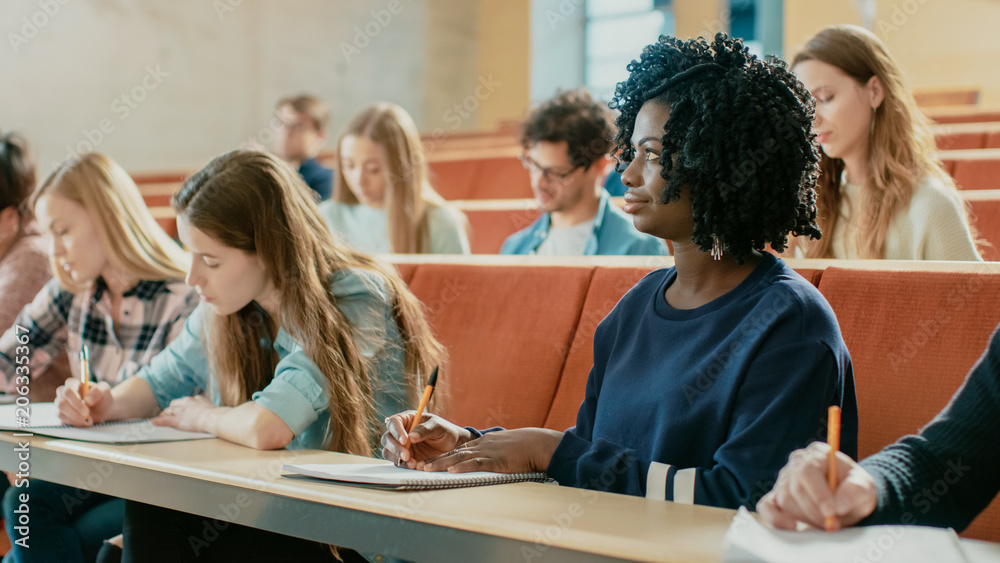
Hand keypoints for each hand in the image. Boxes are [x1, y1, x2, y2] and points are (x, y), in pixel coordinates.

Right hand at [54, 378, 112, 425]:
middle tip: (87, 414)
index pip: (67, 390)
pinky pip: (62, 421)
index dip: (75, 399)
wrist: (103, 410)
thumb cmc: (102, 397)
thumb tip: (87, 399)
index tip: (86, 406)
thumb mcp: (105, 391)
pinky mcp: (61, 415)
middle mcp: (63, 394)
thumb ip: (98, 392)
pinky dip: (75, 423)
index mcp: (73, 384)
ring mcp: (60, 405)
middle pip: (61, 403)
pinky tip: (84, 422)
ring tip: (89, 420)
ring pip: (60, 413)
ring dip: (75, 418)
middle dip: (75, 411)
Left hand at [152, 395, 219, 433]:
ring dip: (165, 414)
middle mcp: (186, 402)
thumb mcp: (212, 407)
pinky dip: (159, 421)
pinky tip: (154, 422)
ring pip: (169, 411)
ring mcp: (181, 411)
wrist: (213, 418)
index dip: (180, 406)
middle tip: (168, 414)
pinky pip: (165, 420)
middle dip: (171, 410)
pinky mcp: (177, 420)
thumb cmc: (217, 415)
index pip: (184, 401)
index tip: (180, 410)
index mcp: (196, 399)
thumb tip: (213, 411)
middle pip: (174, 404)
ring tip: (162, 418)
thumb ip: (208, 407)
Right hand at [381, 412, 472, 468]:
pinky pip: (397, 462)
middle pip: (387, 438)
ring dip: (397, 457)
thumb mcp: (438, 427)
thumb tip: (411, 436)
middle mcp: (401, 432)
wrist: (452, 447)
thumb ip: (425, 430)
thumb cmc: (445, 431)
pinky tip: (415, 465)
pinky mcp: (404, 458)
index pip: (394, 422)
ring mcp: (401, 446)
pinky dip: (403, 465)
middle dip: (395, 447)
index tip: (405, 440)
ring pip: (388, 451)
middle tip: (407, 455)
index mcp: (408, 419)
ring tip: (413, 462)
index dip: (396, 431)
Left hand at [423, 428, 562, 473]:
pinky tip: (451, 470)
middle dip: (435, 460)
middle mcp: (481, 446)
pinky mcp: (495, 461)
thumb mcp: (505, 447)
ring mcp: (487, 452)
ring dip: (441, 464)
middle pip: (453, 453)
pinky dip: (461, 467)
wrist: (538, 444)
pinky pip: (475, 464)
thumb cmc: (525, 447)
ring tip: (426, 469)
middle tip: (419, 466)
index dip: (442, 456)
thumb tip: (488, 461)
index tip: (429, 462)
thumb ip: (494, 452)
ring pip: (459, 458)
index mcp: (483, 443)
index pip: (458, 450)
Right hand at [757, 442, 877, 530]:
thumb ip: (856, 490)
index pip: (808, 470)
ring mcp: (784, 479)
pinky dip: (776, 518)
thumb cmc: (854, 490)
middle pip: (795, 487)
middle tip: (832, 524)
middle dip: (815, 510)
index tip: (832, 511)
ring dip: (805, 517)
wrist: (849, 501)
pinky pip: (767, 507)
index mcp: (818, 454)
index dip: (818, 492)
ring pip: (785, 499)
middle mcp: (797, 463)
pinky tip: (792, 526)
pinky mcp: (776, 496)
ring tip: (824, 523)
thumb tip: (839, 503)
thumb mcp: (865, 488)